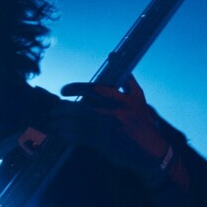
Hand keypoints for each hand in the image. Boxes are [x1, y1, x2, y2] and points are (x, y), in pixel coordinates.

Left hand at [59, 74, 185, 182]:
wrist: (153, 151)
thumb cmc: (143, 122)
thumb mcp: (139, 98)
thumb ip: (126, 79)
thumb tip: (113, 55)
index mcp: (122, 100)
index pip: (94, 90)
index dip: (75, 88)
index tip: (64, 90)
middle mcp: (115, 113)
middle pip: (82, 108)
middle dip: (64, 109)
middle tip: (54, 110)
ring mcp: (109, 129)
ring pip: (78, 124)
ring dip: (61, 123)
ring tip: (53, 122)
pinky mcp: (105, 144)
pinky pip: (81, 138)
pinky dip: (67, 135)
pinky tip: (60, 133)